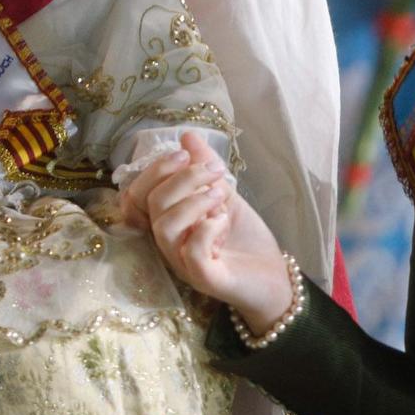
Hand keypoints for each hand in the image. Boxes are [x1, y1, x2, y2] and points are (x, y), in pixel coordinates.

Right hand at [121, 131, 294, 333]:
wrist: (275, 278)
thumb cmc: (245, 240)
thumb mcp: (224, 195)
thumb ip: (204, 168)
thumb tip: (187, 136)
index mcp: (168, 222)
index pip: (138, 194)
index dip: (156, 169)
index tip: (186, 154)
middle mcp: (168, 243)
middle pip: (151, 204)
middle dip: (183, 178)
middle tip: (215, 171)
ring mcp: (183, 263)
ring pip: (165, 227)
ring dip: (193, 201)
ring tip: (220, 194)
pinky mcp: (204, 279)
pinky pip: (191, 252)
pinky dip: (207, 229)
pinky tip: (223, 221)